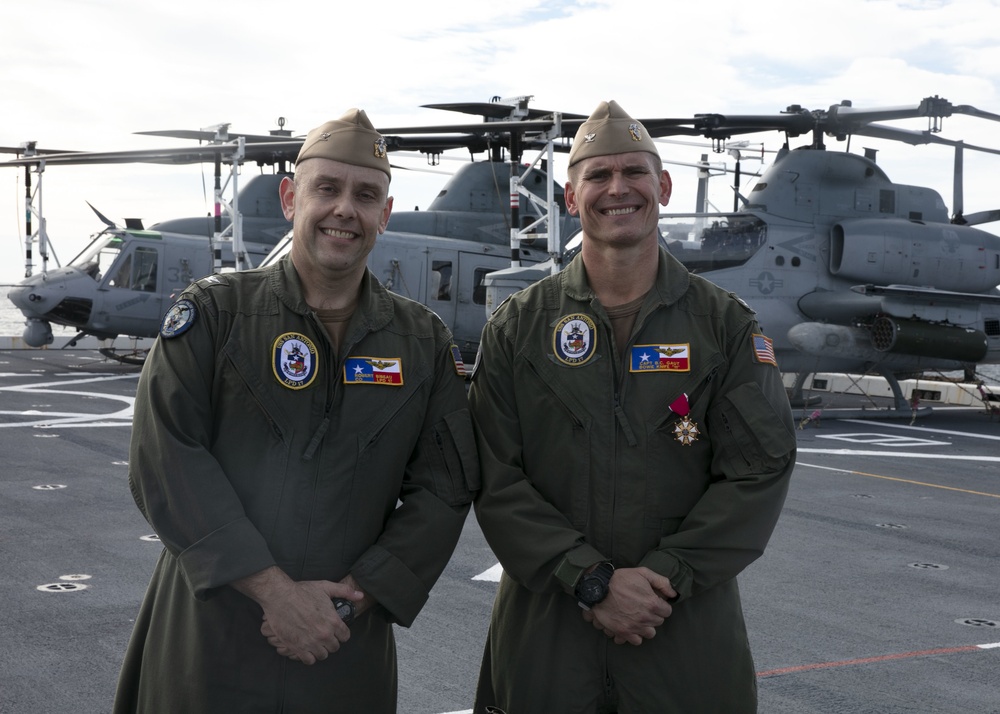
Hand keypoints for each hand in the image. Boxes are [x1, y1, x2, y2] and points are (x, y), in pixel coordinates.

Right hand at [233, 567, 362, 663]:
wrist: (280, 597)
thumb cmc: (302, 591)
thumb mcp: (326, 587)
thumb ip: (345, 591)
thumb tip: (360, 596)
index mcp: (333, 621)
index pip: (345, 636)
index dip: (341, 634)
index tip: (336, 631)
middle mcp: (324, 634)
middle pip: (334, 647)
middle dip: (331, 642)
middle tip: (325, 636)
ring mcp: (311, 642)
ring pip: (323, 655)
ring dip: (321, 650)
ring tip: (316, 643)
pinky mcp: (297, 648)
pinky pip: (309, 660)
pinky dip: (309, 656)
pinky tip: (307, 649)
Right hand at [584, 567, 675, 645]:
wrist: (598, 588)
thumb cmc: (621, 579)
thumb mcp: (643, 573)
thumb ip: (661, 582)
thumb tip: (674, 594)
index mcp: (652, 603)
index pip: (667, 611)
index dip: (661, 605)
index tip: (654, 601)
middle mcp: (645, 617)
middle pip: (658, 622)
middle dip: (653, 615)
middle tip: (644, 608)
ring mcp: (634, 626)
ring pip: (649, 633)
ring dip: (646, 626)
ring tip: (638, 618)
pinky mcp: (623, 632)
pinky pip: (636, 641)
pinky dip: (634, 635)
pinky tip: (631, 626)